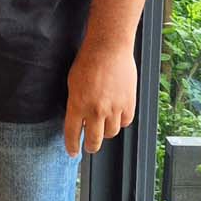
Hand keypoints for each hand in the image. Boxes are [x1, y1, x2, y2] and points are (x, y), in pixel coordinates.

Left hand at [64, 39, 136, 154]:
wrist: (109, 48)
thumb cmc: (88, 62)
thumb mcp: (73, 84)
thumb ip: (76, 104)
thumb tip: (79, 119)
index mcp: (77, 105)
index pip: (72, 134)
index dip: (72, 146)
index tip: (73, 152)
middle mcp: (95, 110)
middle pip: (94, 140)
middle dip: (90, 146)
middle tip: (90, 146)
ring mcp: (113, 108)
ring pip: (111, 133)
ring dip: (106, 131)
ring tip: (103, 124)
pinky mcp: (129, 104)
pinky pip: (125, 122)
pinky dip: (120, 121)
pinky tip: (116, 114)